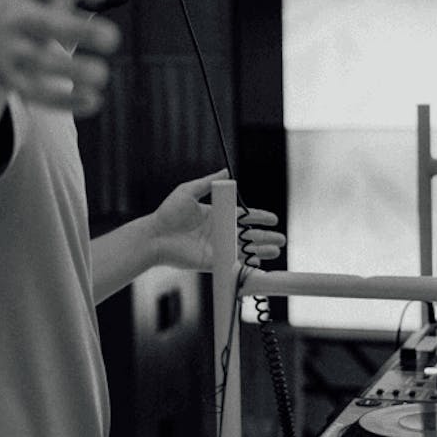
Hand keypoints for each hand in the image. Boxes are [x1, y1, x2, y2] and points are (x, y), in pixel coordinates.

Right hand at [0, 0, 120, 115]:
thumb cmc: (28, 1)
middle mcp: (15, 19)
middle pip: (41, 24)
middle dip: (74, 30)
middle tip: (113, 37)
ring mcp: (12, 53)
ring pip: (39, 63)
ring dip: (70, 71)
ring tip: (103, 74)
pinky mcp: (15, 83)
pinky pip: (37, 95)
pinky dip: (64, 100)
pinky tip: (94, 101)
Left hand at [150, 169, 283, 271]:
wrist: (155, 235)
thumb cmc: (169, 212)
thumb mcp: (189, 191)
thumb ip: (208, 182)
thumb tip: (226, 171)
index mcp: (217, 216)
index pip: (243, 217)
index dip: (258, 218)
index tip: (273, 218)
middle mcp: (219, 233)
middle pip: (248, 235)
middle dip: (265, 236)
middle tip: (282, 238)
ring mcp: (217, 249)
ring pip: (245, 250)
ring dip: (261, 250)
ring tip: (276, 250)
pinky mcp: (212, 262)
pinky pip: (234, 264)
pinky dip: (247, 265)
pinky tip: (260, 264)